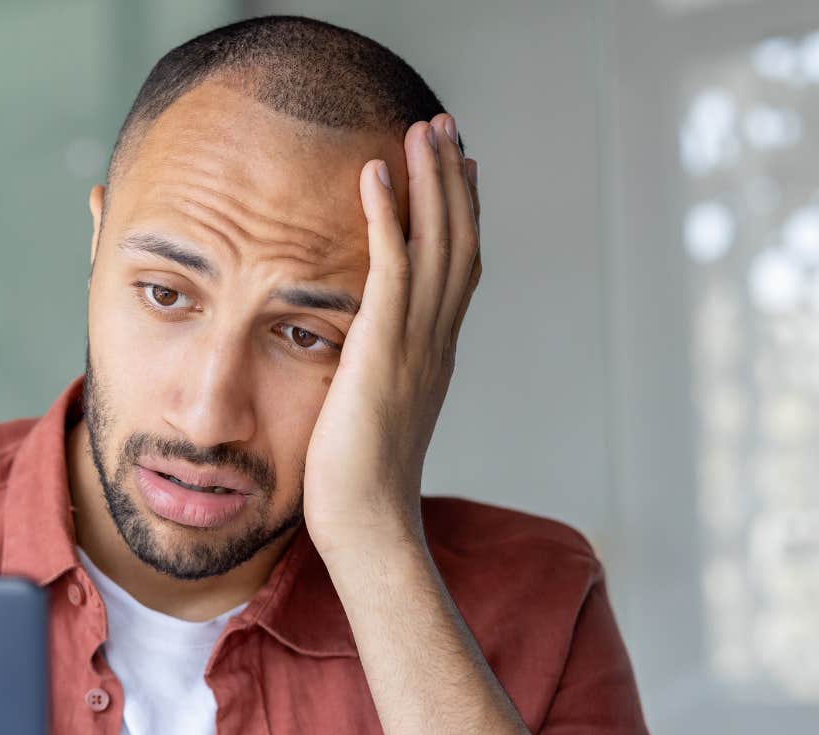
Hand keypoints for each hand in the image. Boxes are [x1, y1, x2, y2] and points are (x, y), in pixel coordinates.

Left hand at [302, 114, 479, 559]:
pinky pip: (391, 265)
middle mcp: (437, 341)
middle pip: (459, 242)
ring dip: (431, 180)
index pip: (457, 271)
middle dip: (454, 181)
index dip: (461, 217)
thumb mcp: (371, 417)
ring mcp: (417, 343)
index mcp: (434, 356)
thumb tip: (358, 364)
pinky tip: (375, 173)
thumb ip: (374, 380)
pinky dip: (387, 215)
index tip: (459, 171)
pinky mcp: (384, 347)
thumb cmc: (356, 486)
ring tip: (424, 129)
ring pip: (437, 242)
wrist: (366, 523)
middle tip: (446, 128)